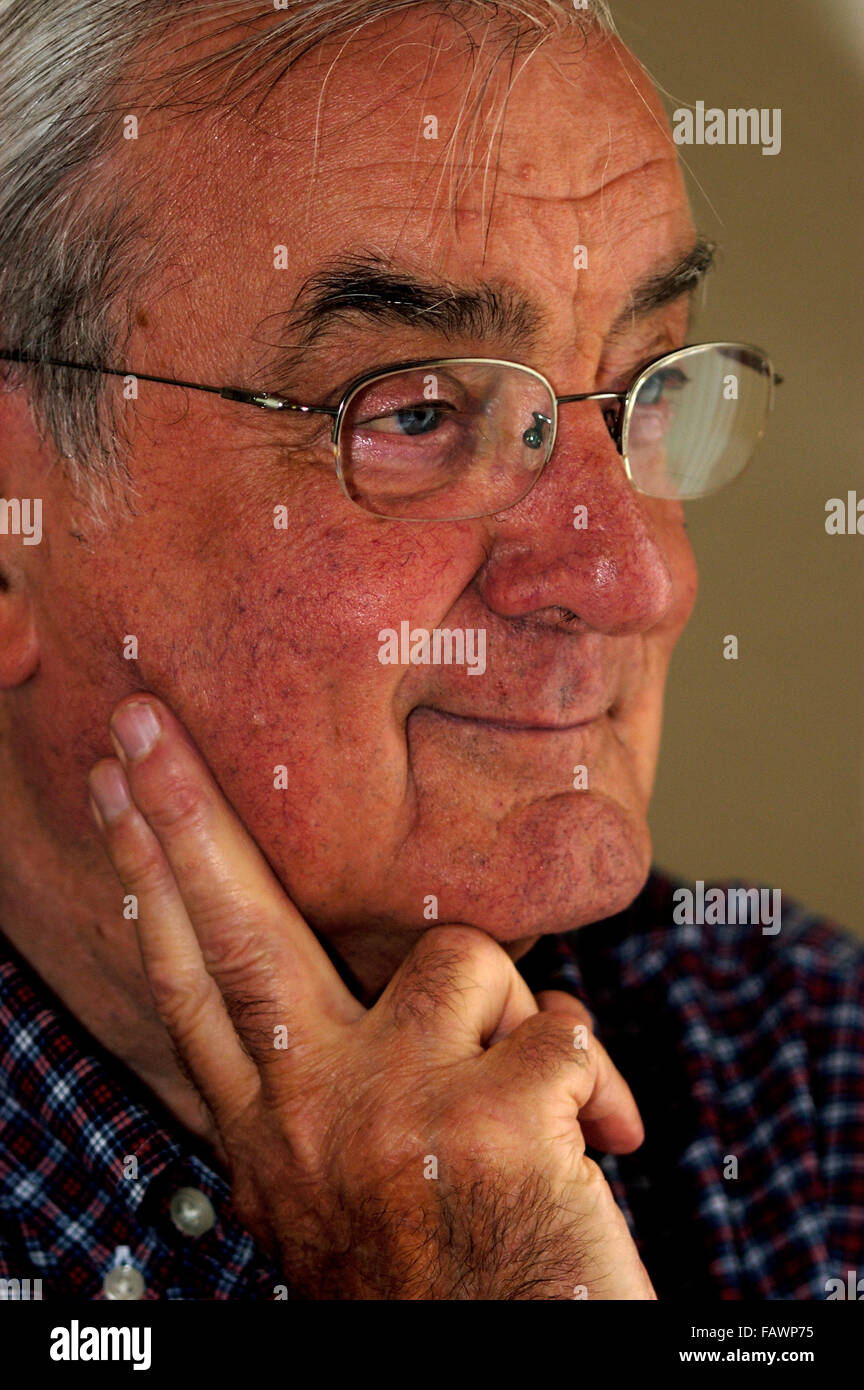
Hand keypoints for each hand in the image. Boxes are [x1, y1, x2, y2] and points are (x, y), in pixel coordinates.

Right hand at [88, 694, 654, 1299]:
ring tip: (528, 1100)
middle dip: (185, 813)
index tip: (117, 793)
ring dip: (516, 1018)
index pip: (189, 986)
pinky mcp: (487, 1123)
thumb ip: (325, 1094)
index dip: (150, 881)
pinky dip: (597, 1080)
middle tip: (143, 723)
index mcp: (268, 1135)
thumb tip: (364, 990)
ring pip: (461, 961)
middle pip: (238, 930)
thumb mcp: (335, 1195)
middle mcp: (309, 1117)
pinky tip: (593, 1144)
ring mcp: (392, 1115)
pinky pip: (563, 1028)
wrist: (501, 1375)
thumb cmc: (439, 1285)